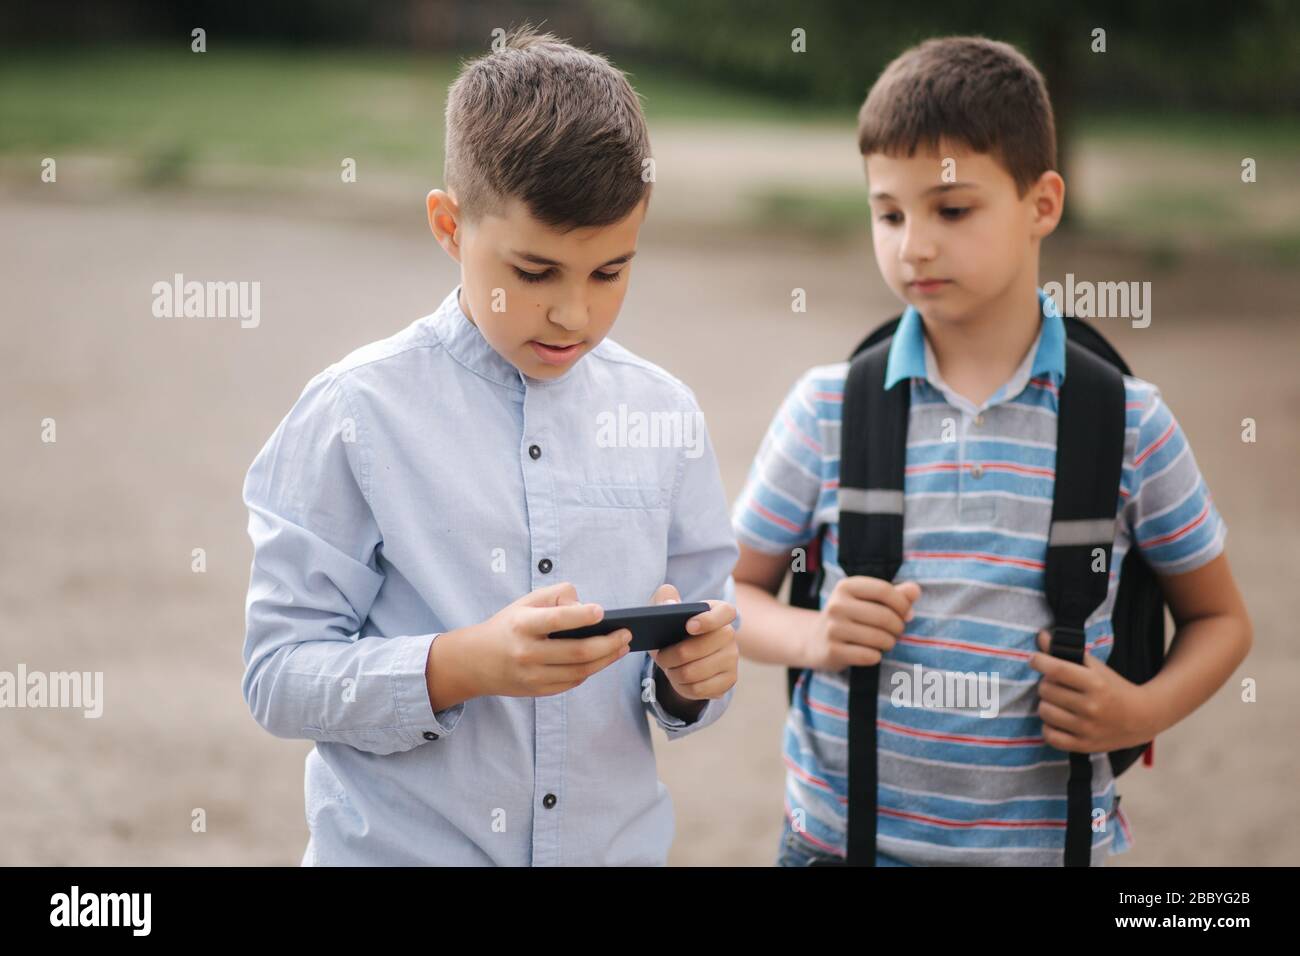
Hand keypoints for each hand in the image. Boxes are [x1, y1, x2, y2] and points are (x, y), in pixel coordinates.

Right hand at [456, 582, 632, 698]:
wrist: (475, 662)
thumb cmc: (508, 626)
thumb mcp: (525, 602)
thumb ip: (556, 596)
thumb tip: (585, 606)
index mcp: (522, 626)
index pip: (556, 620)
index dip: (581, 615)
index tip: (602, 611)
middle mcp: (527, 653)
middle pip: (577, 652)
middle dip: (608, 643)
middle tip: (626, 634)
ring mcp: (532, 676)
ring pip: (579, 671)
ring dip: (606, 659)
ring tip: (621, 647)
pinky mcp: (537, 691)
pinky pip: (571, 683)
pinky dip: (590, 671)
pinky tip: (602, 659)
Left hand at [647, 584, 737, 700]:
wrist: (683, 656)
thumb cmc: (674, 627)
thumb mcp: (665, 609)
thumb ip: (664, 598)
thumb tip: (668, 605)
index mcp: (718, 611)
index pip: (726, 612)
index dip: (709, 620)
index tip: (689, 626)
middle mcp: (729, 634)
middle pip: (700, 648)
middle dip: (673, 655)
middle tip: (660, 656)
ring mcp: (732, 658)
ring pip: (696, 672)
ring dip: (675, 672)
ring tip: (669, 667)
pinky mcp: (729, 680)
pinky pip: (699, 689)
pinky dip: (682, 686)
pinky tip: (679, 679)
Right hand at [801, 576, 920, 670]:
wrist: (816, 640)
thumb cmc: (852, 617)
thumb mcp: (869, 600)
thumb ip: (896, 594)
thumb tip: (915, 590)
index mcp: (846, 586)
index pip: (884, 590)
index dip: (903, 604)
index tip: (906, 614)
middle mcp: (836, 605)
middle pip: (884, 616)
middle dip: (898, 627)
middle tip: (896, 632)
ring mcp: (832, 628)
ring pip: (879, 638)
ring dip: (889, 643)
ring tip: (885, 642)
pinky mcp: (832, 651)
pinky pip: (869, 656)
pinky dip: (876, 656)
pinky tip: (870, 653)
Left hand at [1028, 631, 1155, 752]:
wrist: (1142, 718)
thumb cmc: (1114, 688)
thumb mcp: (1095, 667)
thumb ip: (1066, 652)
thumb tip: (1040, 636)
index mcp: (1096, 684)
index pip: (1056, 670)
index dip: (1039, 661)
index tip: (1035, 659)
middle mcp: (1091, 707)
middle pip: (1046, 690)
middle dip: (1047, 683)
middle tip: (1056, 684)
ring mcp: (1087, 728)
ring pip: (1044, 711)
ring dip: (1046, 704)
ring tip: (1058, 702)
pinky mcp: (1083, 745)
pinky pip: (1049, 735)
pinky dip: (1049, 727)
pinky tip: (1059, 720)